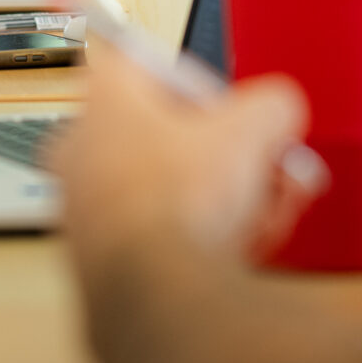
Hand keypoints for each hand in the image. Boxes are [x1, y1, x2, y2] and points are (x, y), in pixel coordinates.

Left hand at [50, 48, 321, 286]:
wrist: (155, 298)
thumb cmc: (177, 205)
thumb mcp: (250, 131)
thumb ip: (271, 105)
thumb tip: (278, 110)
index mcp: (104, 100)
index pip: (146, 64)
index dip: (201, 85)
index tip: (230, 108)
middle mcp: (83, 150)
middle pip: (170, 137)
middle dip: (235, 157)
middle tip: (272, 170)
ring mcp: (89, 208)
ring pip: (174, 191)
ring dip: (229, 201)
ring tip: (267, 215)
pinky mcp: (103, 259)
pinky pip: (162, 235)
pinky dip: (203, 240)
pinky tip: (241, 251)